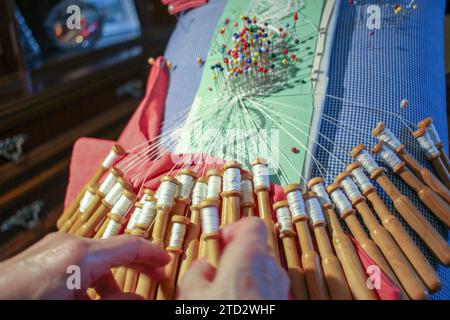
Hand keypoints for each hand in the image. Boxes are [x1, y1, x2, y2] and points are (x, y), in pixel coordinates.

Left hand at [0, 233, 169, 298]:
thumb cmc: (27, 304)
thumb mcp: (79, 309)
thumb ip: (113, 303)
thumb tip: (139, 300)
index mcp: (81, 254)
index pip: (129, 246)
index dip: (152, 254)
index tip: (166, 261)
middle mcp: (68, 244)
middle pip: (114, 250)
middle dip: (136, 265)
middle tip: (154, 278)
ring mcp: (53, 249)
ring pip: (94, 260)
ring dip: (110, 279)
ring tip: (118, 299)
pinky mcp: (42, 257)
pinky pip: (76, 264)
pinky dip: (90, 280)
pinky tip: (89, 298)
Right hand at [178, 218, 288, 299]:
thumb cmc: (227, 311)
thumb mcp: (193, 295)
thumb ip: (195, 275)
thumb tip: (200, 269)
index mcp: (250, 255)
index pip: (252, 224)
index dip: (233, 229)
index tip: (218, 242)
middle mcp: (271, 268)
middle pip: (255, 248)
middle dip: (235, 257)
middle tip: (216, 272)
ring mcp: (281, 288)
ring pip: (262, 272)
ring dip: (244, 277)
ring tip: (224, 293)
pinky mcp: (284, 302)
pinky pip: (268, 290)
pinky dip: (254, 293)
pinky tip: (238, 302)